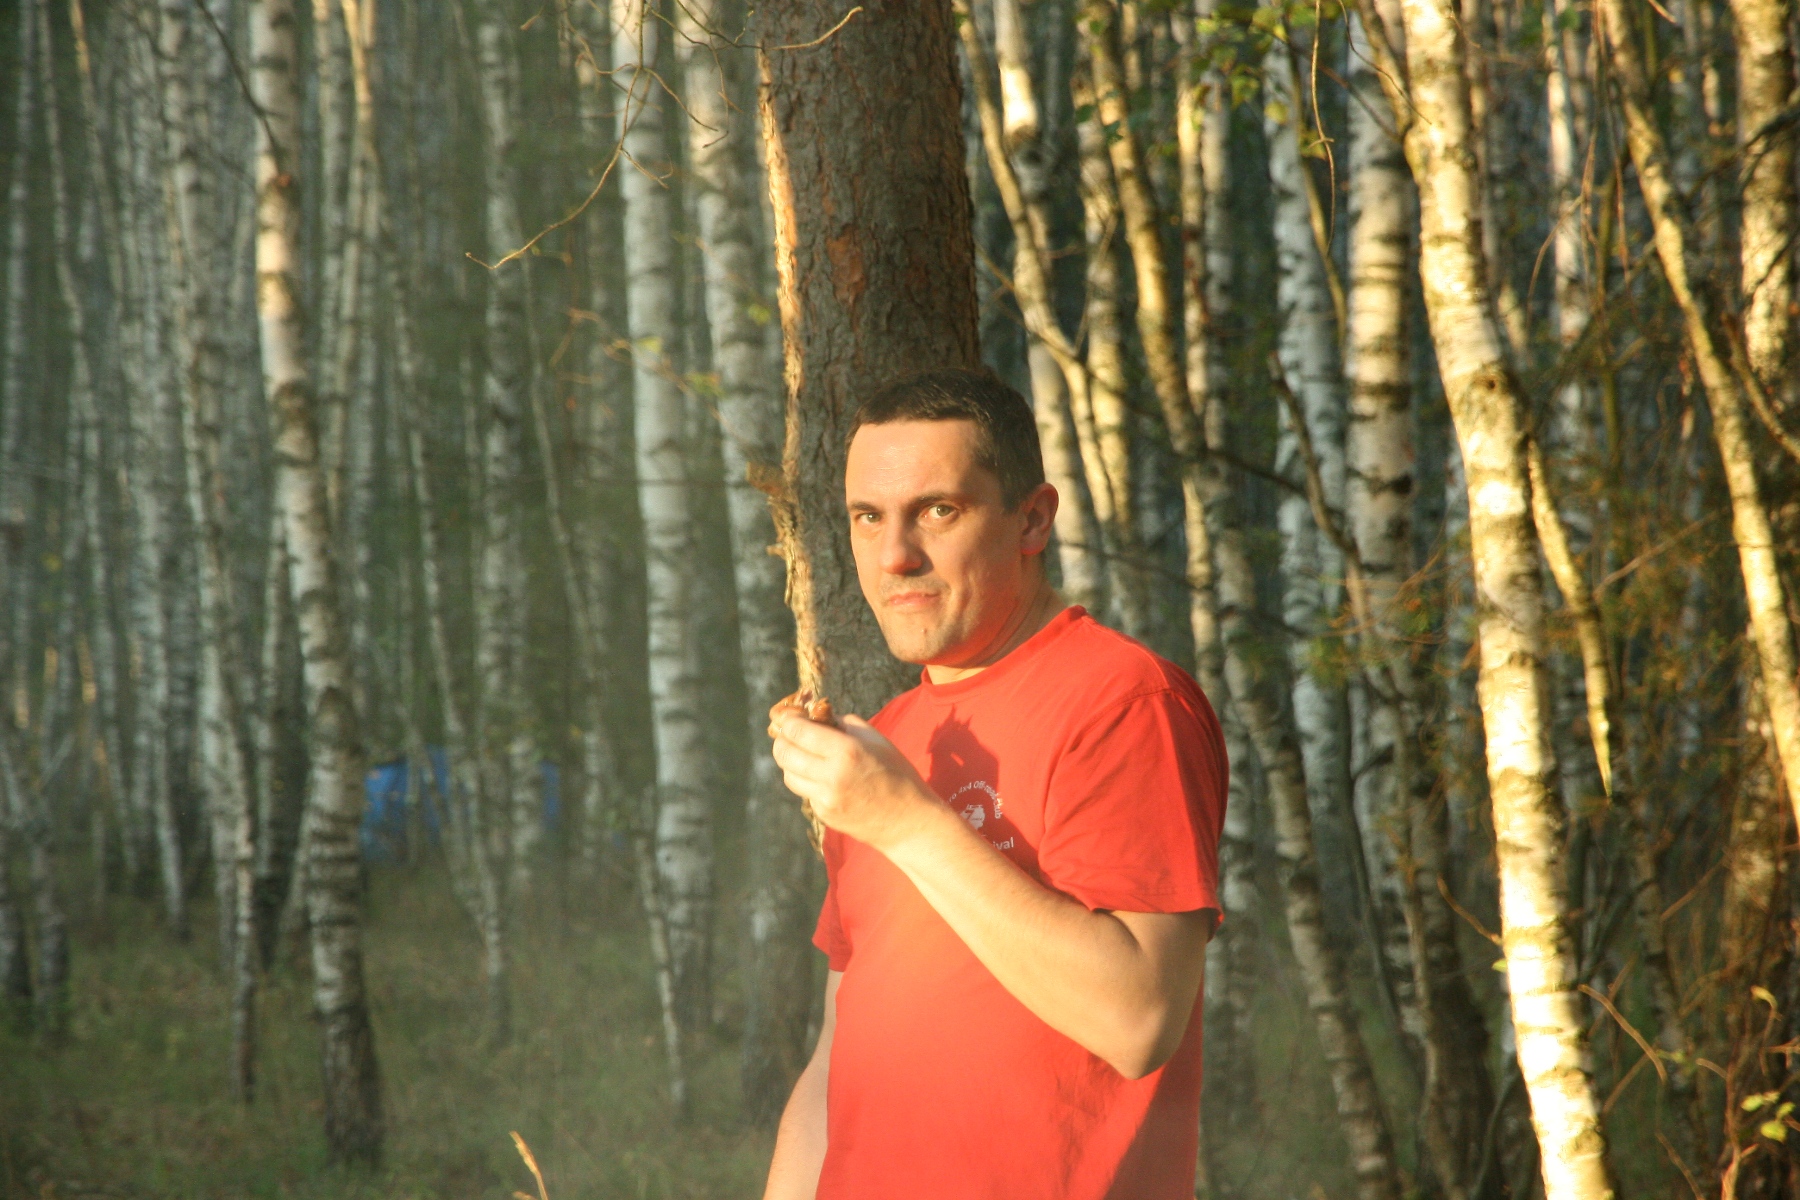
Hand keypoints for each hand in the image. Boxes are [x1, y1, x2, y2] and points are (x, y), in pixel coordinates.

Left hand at [769, 711, 943, 852]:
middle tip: (790, 733)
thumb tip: (817, 716)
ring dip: (790, 761)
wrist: (909, 822)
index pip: (797, 731)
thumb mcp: (877, 740)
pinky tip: (823, 776)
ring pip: (788, 774)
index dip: (789, 721)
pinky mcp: (824, 814)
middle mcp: (831, 776)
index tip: (791, 716)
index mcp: (846, 751)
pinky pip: (804, 792)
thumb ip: (845, 724)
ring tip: (804, 753)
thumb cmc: (898, 775)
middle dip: (782, 739)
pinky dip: (807, 780)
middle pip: (784, 753)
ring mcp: (825, 799)